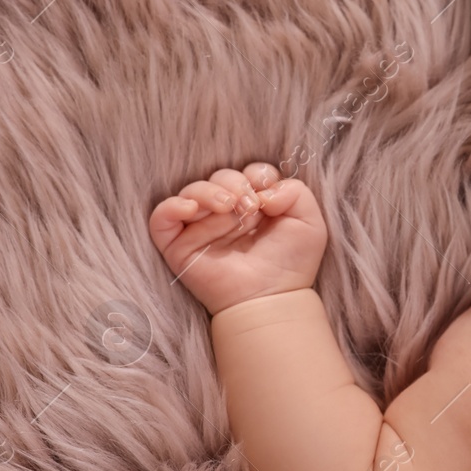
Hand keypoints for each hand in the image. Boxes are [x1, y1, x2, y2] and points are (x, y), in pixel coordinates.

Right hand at [148, 161, 326, 315]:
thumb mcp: (309, 222)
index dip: (258, 175)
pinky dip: (172, 207)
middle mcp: (227, 212)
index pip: (250, 172)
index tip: (267, 197)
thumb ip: (295, 192)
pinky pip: (161, 217)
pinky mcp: (179, 245)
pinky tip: (191, 209)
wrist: (272, 297)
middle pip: (221, 177)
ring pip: (192, 190)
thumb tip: (263, 190)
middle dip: (236, 184)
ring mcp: (201, 227)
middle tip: (250, 207)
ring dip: (210, 192)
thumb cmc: (291, 263)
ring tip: (227, 207)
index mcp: (256, 203)